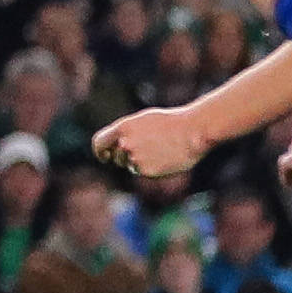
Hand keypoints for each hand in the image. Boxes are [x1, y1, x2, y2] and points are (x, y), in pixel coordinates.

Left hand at [92, 106, 206, 179]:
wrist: (193, 132)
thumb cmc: (171, 123)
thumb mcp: (143, 120)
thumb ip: (126, 132)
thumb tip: (115, 145)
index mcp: (123, 128)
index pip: (99, 143)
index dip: (100, 151)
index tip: (104, 156)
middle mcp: (125, 144)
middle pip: (115, 157)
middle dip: (125, 156)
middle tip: (146, 148)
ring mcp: (135, 159)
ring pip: (129, 165)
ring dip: (139, 161)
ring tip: (159, 150)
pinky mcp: (146, 171)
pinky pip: (142, 172)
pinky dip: (150, 168)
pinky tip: (164, 158)